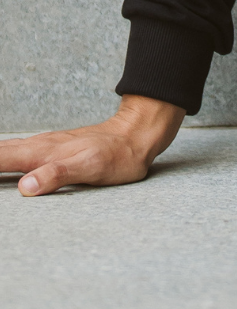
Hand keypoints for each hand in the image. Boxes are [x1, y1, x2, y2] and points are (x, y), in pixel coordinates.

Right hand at [0, 94, 184, 195]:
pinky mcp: (49, 151)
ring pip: (3, 153)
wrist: (137, 135)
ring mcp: (42, 147)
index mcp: (39, 152)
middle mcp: (36, 146)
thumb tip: (26, 187)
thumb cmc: (116, 156)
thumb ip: (58, 175)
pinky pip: (14, 154)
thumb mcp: (90, 168)